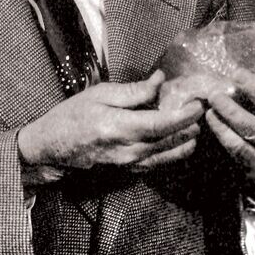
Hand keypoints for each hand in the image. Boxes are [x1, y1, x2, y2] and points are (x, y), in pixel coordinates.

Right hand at [17, 70, 204, 180]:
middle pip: (171, 142)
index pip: (163, 124)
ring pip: (169, 156)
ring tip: (196, 125)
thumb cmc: (71, 116)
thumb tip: (159, 81)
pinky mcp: (128, 173)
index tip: (199, 103)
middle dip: (191, 126)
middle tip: (203, 110)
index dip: (185, 115)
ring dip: (186, 141)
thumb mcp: (99, 94)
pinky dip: (173, 152)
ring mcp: (129, 166)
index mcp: (120, 128)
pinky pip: (158, 163)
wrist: (52, 148)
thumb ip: (133, 91)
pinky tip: (180, 141)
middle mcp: (129, 151)